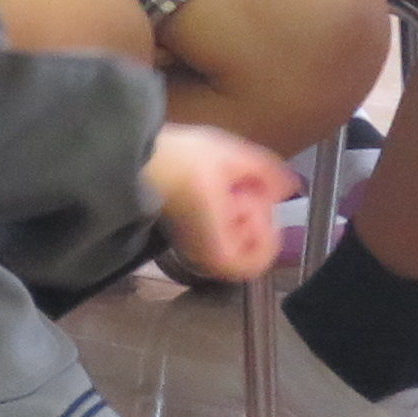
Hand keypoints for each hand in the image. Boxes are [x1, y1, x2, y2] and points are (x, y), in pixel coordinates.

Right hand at [144, 123, 300, 282]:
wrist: (128, 159)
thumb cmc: (180, 161)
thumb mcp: (231, 157)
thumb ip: (266, 172)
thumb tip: (290, 186)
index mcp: (220, 251)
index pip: (260, 259)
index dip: (266, 228)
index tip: (254, 200)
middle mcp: (205, 258)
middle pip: (249, 246)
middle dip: (252, 214)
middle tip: (238, 185)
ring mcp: (192, 248)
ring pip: (233, 237)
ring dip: (237, 209)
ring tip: (224, 182)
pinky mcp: (183, 235)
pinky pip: (216, 231)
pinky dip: (222, 210)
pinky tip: (212, 185)